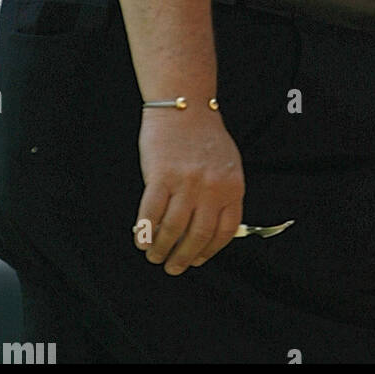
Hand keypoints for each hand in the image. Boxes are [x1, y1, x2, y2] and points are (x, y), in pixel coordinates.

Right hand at [134, 106, 244, 275]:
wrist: (185, 106)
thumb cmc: (205, 137)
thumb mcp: (227, 165)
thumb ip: (223, 194)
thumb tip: (209, 232)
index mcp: (232, 186)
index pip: (225, 231)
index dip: (209, 251)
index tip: (198, 260)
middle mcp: (212, 188)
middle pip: (198, 236)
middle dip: (183, 258)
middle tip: (173, 267)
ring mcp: (186, 182)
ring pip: (173, 230)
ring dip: (162, 249)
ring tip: (155, 256)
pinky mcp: (161, 176)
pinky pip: (151, 214)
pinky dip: (145, 233)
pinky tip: (142, 240)